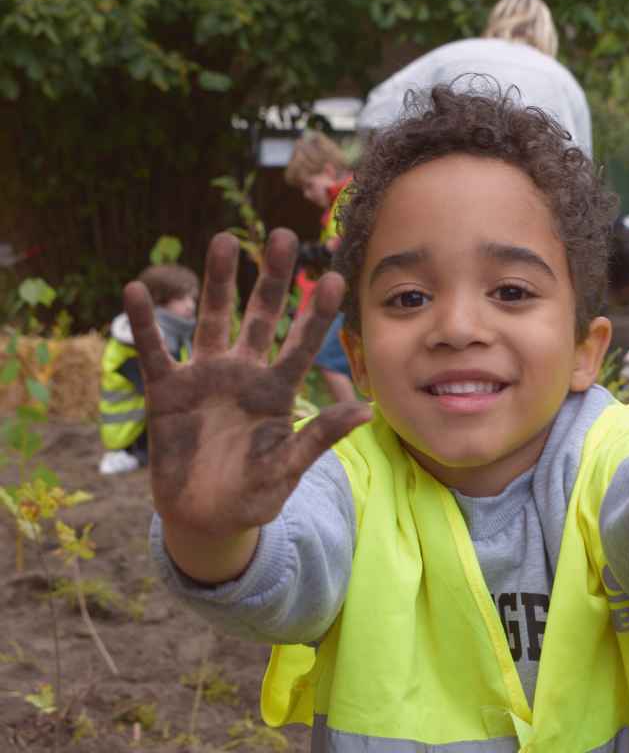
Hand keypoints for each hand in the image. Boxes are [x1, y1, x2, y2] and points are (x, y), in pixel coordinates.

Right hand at [125, 230, 369, 579]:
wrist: (205, 517)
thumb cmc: (254, 493)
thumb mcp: (288, 467)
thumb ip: (319, 436)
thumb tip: (367, 410)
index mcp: (278, 390)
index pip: (303, 344)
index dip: (317, 314)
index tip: (335, 278)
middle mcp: (245, 374)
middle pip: (261, 317)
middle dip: (272, 279)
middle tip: (284, 236)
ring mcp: (205, 378)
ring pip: (213, 320)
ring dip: (218, 282)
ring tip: (225, 239)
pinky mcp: (167, 391)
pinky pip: (154, 352)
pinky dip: (145, 324)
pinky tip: (136, 290)